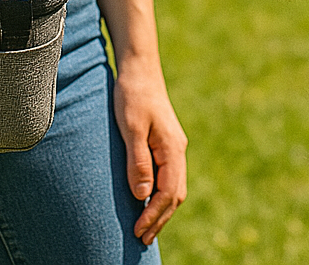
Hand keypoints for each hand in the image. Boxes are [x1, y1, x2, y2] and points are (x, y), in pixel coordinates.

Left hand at [112, 62, 187, 244]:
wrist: (139, 68)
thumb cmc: (133, 95)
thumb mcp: (131, 128)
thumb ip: (138, 162)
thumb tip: (143, 196)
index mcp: (172, 148)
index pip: (168, 192)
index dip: (154, 215)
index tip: (137, 231)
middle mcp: (177, 149)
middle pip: (175, 194)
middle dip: (159, 219)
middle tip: (141, 238)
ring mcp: (172, 145)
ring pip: (173, 186)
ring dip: (160, 209)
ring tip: (144, 228)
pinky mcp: (164, 142)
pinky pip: (167, 175)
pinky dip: (160, 194)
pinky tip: (147, 200)